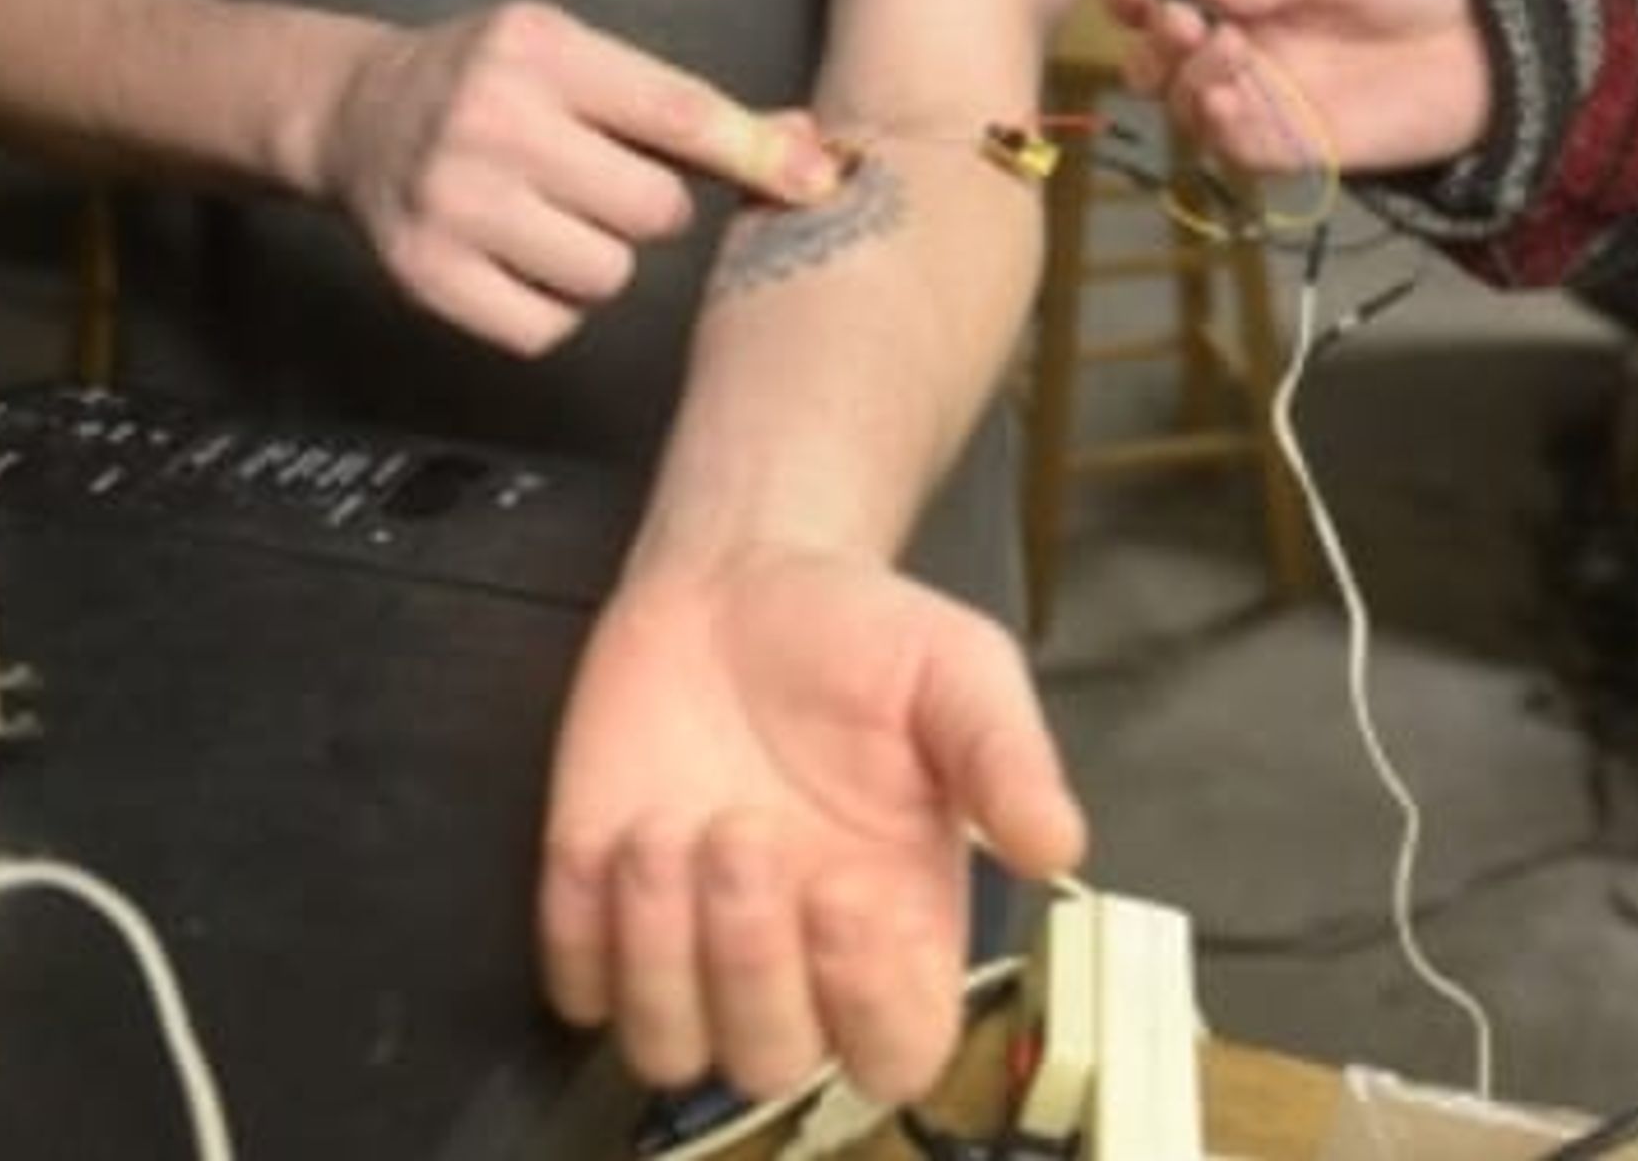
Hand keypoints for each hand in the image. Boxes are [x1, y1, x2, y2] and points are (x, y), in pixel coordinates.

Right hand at [316, 2, 838, 352]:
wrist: (358, 112)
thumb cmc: (494, 81)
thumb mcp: (579, 58)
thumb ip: (685, 104)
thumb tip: (808, 149)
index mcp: (541, 49)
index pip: (677, 113)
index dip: (756, 153)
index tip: (818, 181)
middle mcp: (493, 120)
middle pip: (654, 210)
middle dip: (650, 207)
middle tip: (603, 183)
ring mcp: (453, 202)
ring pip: (607, 275)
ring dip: (601, 258)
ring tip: (554, 216)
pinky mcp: (426, 274)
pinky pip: (547, 327)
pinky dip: (551, 307)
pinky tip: (519, 258)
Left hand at [536, 552, 1085, 1107]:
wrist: (741, 574)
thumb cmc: (862, 633)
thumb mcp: (959, 670)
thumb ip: (1005, 757)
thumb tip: (1059, 846)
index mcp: (899, 921)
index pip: (898, 1054)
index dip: (869, 1005)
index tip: (847, 892)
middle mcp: (798, 956)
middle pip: (772, 1064)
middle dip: (749, 960)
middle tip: (742, 827)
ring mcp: (692, 944)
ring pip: (667, 1048)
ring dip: (660, 951)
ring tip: (671, 826)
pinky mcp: (599, 912)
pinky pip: (578, 989)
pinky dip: (586, 930)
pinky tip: (616, 835)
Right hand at [1093, 0, 1494, 177]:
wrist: (1486, 37)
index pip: (1160, 0)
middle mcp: (1239, 52)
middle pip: (1156, 63)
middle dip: (1152, 43)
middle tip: (1184, 22)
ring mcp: (1266, 104)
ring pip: (1188, 109)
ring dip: (1189, 83)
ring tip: (1230, 52)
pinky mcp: (1299, 149)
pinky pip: (1239, 151)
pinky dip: (1222, 130)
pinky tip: (1231, 101)